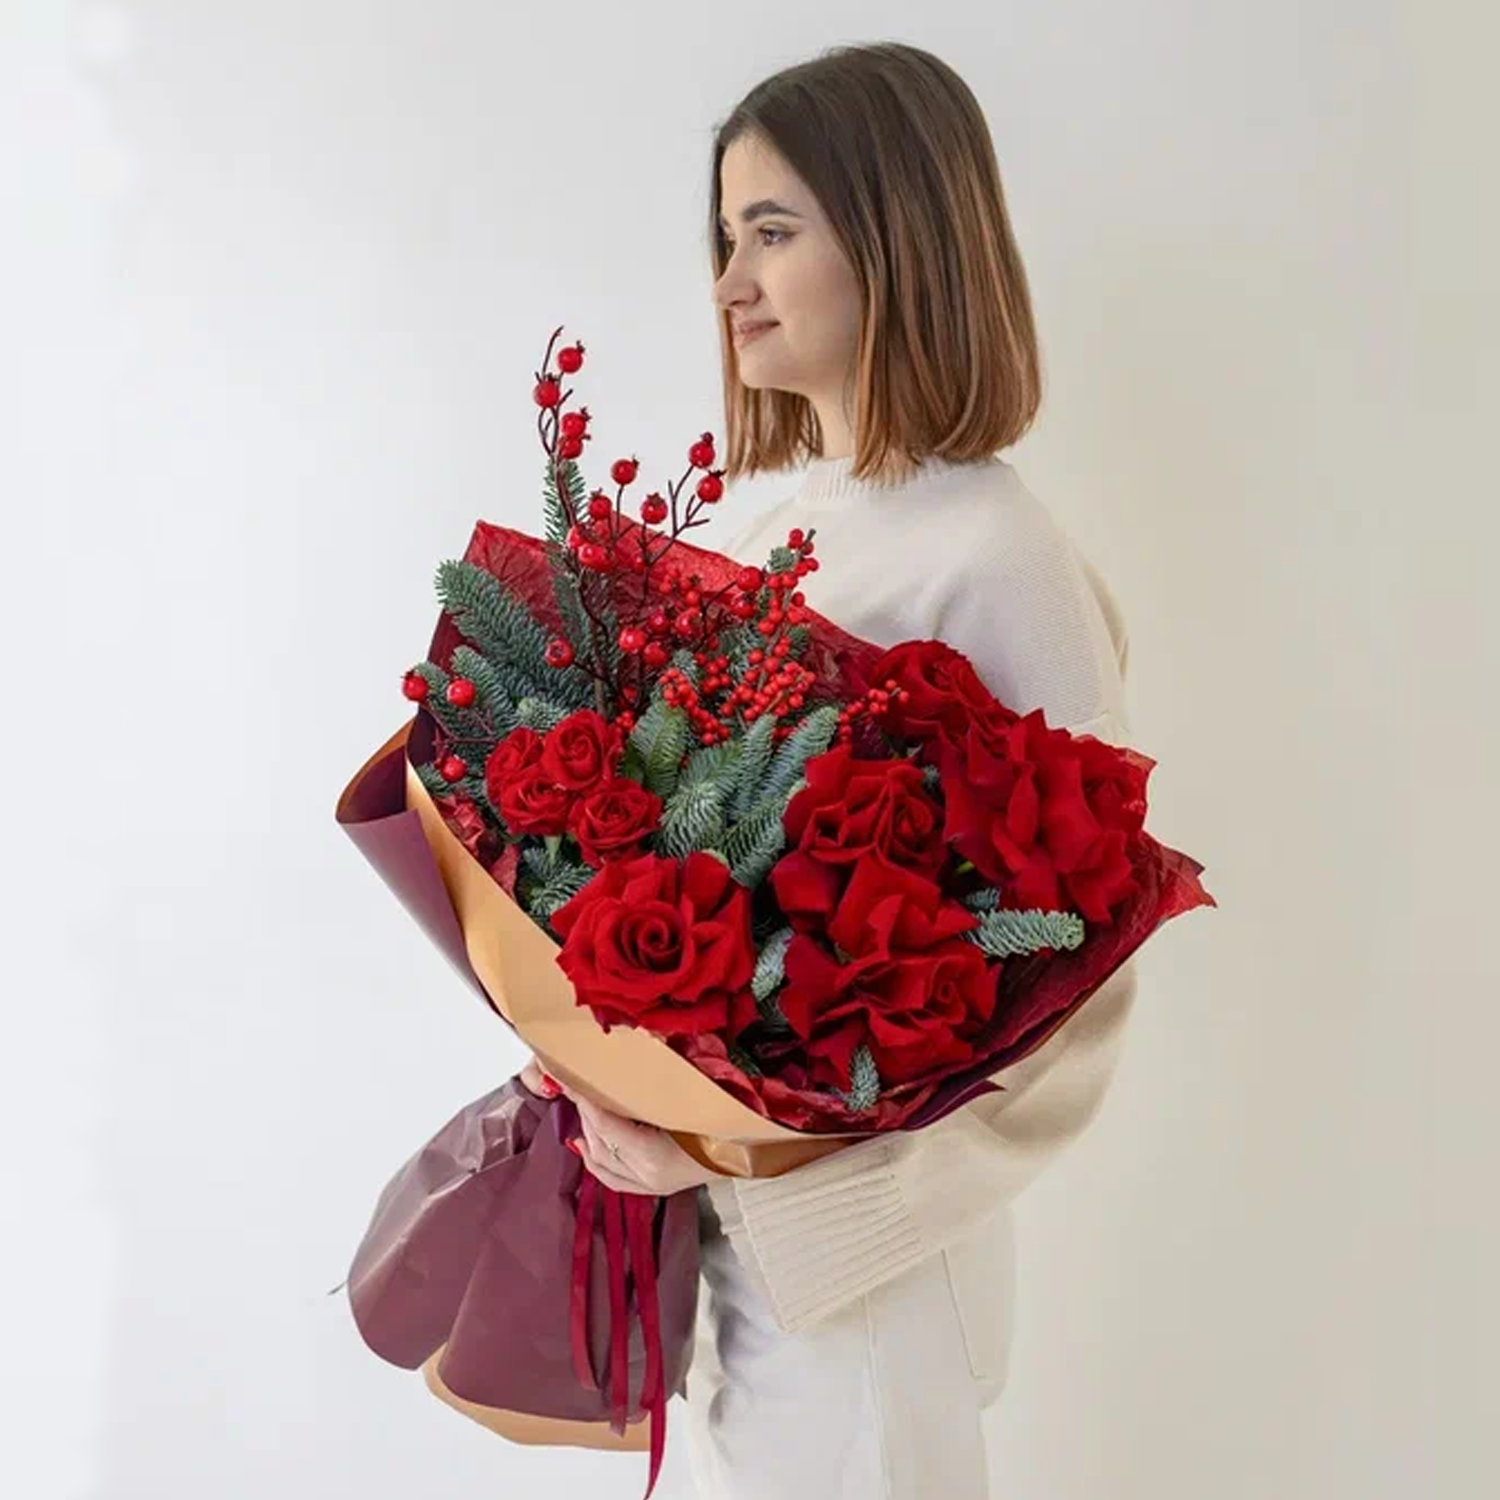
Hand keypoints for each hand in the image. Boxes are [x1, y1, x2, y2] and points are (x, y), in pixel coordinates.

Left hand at [516, 1055, 721, 1196]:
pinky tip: (584, 1141)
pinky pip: (612, 1177)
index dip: (585, 1099)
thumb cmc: (730, 1118)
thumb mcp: (694, 1089)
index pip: (606, 1123)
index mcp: (656, 1153)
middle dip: (585, 1111)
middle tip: (574, 1083)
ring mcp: (652, 1185)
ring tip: (581, 1106)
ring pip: (602, 1161)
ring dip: (588, 1132)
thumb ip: (664, 1071)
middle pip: (601, 1140)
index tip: (570, 1077)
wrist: (756, 1150)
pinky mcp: (656, 1188)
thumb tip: (640, 1039)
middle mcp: (649, 1174)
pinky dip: (595, 1159)